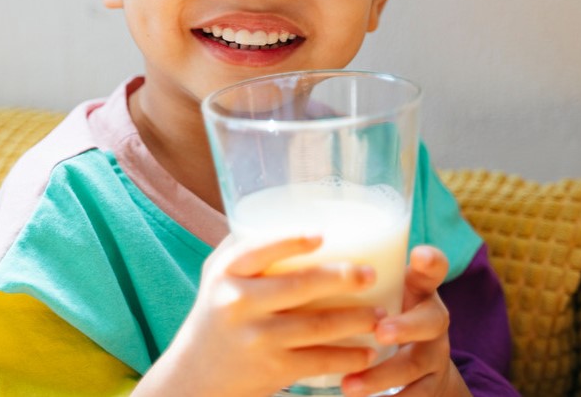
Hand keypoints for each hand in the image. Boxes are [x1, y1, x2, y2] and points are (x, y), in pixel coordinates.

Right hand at [136, 234, 378, 396]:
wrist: (197, 373)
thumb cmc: (217, 309)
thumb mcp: (218, 272)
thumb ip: (245, 244)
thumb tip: (290, 207)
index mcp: (226, 272)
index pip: (257, 251)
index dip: (290, 241)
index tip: (322, 235)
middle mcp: (238, 304)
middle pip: (298, 287)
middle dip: (341, 279)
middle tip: (371, 273)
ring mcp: (255, 339)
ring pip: (315, 327)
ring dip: (355, 320)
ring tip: (383, 313)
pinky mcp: (271, 370)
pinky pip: (317, 362)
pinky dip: (347, 357)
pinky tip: (369, 352)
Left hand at [340, 246, 471, 396]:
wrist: (422, 359)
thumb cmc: (387, 308)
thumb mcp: (384, 288)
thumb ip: (359, 276)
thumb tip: (306, 259)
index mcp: (420, 287)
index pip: (434, 267)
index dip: (431, 260)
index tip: (418, 254)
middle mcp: (433, 317)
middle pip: (430, 320)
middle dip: (405, 327)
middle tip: (380, 332)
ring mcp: (436, 353)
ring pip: (415, 365)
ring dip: (382, 375)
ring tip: (349, 385)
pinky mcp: (432, 383)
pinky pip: (417, 396)